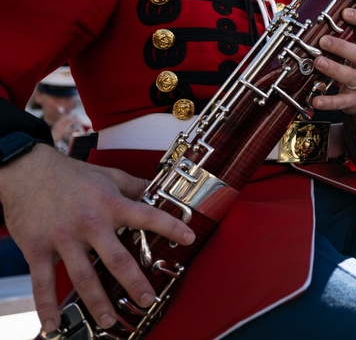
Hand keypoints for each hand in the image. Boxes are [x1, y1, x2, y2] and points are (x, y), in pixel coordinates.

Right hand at [0, 145, 194, 333]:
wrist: (26, 171)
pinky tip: (54, 324)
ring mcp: (63, 238)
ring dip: (98, 302)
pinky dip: (46, 306)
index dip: (171, 227)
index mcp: (110, 204)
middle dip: (134, 282)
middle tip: (148, 300)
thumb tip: (155, 189)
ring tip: (109, 321)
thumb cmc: (69, 174)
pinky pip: (42, 282)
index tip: (189, 238)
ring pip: (84, 276)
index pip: (147, 216)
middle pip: (117, 258)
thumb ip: (133, 185)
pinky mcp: (37, 248)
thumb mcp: (108, 175)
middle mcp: (90, 223)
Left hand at [311, 9, 355, 134]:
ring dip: (334, 68)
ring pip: (350, 75)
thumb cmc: (355, 68)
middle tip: (323, 40)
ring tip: (318, 62)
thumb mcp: (354, 53)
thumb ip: (342, 40)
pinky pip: (341, 101)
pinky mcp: (354, 100)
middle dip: (341, 47)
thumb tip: (316, 24)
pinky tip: (315, 100)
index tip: (345, 12)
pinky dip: (328, 101)